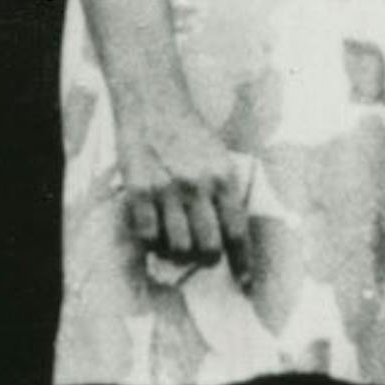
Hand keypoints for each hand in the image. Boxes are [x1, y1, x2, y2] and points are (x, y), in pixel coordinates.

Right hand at [112, 68, 254, 286]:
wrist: (153, 101)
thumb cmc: (189, 131)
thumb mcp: (218, 156)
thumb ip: (223, 192)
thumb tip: (226, 236)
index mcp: (224, 177)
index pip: (237, 231)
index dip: (242, 263)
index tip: (245, 284)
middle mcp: (198, 186)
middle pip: (208, 248)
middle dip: (206, 258)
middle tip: (201, 253)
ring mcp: (167, 189)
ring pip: (178, 248)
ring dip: (177, 252)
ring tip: (174, 238)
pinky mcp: (139, 190)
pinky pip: (147, 236)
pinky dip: (151, 242)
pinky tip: (154, 231)